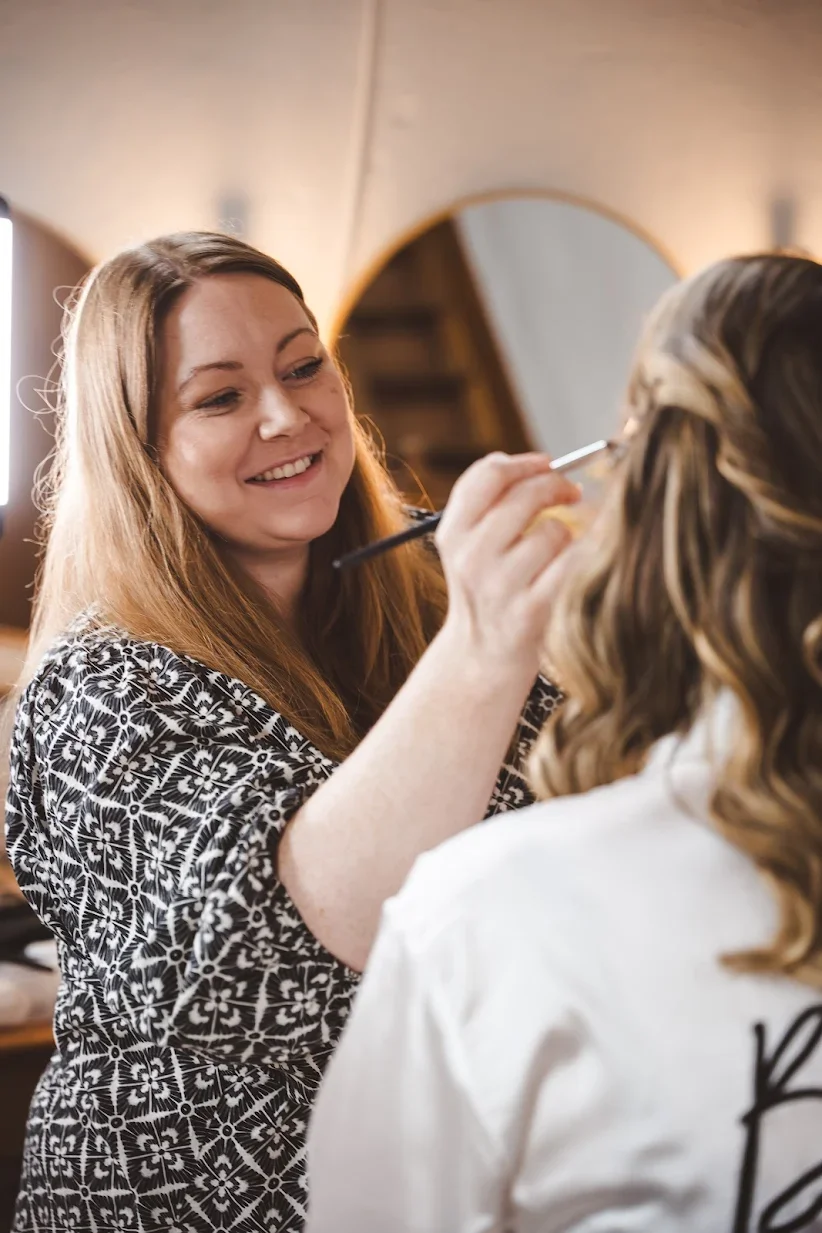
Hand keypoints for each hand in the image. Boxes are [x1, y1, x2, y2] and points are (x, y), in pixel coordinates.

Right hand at [435, 452, 579, 680]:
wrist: (482, 657)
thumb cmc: (487, 590)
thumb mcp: (468, 545)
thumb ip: (488, 501)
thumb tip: (535, 464)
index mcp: (453, 534)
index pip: (489, 474)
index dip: (525, 463)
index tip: (545, 464)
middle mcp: (471, 558)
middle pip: (526, 495)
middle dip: (557, 486)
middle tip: (571, 492)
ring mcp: (500, 586)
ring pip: (554, 531)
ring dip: (566, 534)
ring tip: (558, 551)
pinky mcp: (531, 612)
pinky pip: (572, 564)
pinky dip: (580, 558)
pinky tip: (574, 565)